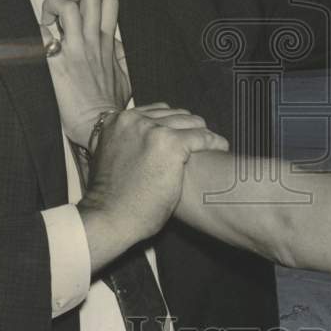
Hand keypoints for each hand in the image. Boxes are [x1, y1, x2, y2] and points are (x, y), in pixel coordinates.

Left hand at [41, 0, 129, 144]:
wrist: (100, 125)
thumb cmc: (111, 104)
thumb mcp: (126, 76)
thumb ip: (120, 55)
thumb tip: (114, 43)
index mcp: (107, 42)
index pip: (108, 0)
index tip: (78, 1)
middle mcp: (92, 41)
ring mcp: (75, 51)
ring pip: (69, 7)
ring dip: (53, 5)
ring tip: (48, 17)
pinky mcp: (56, 66)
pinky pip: (42, 37)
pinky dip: (35, 32)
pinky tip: (34, 39)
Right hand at [78, 108, 228, 270]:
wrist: (109, 218)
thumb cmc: (111, 198)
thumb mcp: (110, 156)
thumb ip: (126, 140)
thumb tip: (144, 139)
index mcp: (116, 120)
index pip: (156, 112)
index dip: (172, 124)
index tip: (183, 134)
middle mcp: (134, 119)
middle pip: (175, 114)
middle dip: (188, 127)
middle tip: (199, 141)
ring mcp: (153, 130)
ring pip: (190, 122)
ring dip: (202, 133)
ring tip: (213, 144)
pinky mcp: (171, 144)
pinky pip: (202, 137)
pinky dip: (214, 142)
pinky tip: (221, 147)